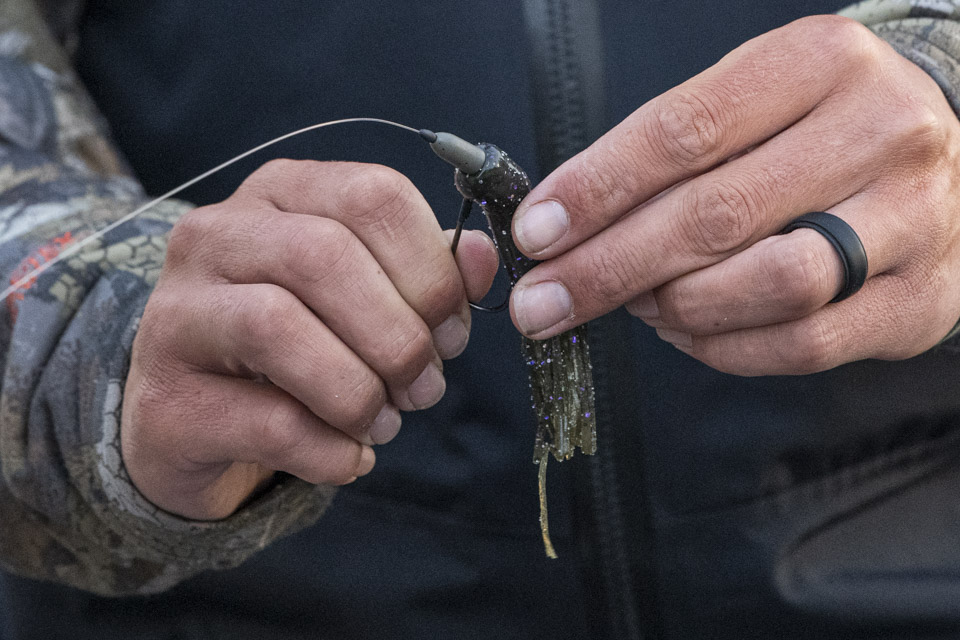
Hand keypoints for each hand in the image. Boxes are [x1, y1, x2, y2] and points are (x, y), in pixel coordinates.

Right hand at [121, 160, 497, 518]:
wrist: (197, 416)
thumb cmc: (299, 345)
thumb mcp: (366, 294)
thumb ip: (429, 274)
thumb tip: (483, 257)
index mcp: (280, 193)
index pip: (372, 196)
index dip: (432, 270)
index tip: (452, 331)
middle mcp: (216, 234)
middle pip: (324, 256)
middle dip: (398, 335)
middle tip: (424, 388)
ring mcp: (177, 311)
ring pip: (278, 327)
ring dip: (359, 390)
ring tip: (384, 421)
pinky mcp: (165, 396)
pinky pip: (268, 420)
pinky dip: (331, 449)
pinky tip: (349, 456)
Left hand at [507, 15, 959, 375]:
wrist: (942, 157)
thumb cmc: (812, 131)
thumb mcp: (746, 106)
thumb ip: (663, 158)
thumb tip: (563, 228)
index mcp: (818, 63)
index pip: (685, 131)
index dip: (597, 189)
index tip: (536, 233)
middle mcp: (880, 132)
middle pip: (718, 215)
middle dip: (609, 268)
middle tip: (543, 303)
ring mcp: (913, 219)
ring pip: (770, 283)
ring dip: (675, 308)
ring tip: (635, 305)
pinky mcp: (921, 298)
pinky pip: (804, 343)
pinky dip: (724, 346)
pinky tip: (687, 330)